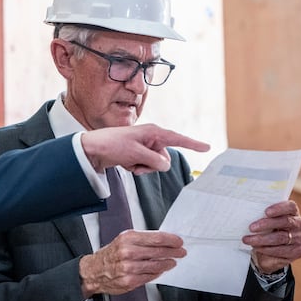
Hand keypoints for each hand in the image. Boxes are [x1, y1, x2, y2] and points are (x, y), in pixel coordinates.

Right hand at [78, 230, 185, 297]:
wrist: (94, 270)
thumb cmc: (110, 254)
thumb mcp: (124, 240)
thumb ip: (142, 240)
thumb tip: (163, 241)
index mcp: (127, 238)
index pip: (156, 238)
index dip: (171, 240)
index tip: (178, 242)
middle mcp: (128, 252)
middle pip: (158, 251)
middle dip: (173, 252)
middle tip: (180, 252)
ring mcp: (129, 268)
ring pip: (156, 265)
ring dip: (167, 263)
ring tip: (172, 262)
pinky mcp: (130, 281)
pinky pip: (150, 276)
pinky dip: (157, 273)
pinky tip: (160, 270)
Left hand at [80, 123, 209, 173]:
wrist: (93, 149)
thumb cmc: (113, 145)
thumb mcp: (136, 153)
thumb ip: (155, 160)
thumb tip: (165, 166)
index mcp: (153, 132)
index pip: (178, 139)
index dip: (193, 144)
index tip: (207, 147)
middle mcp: (151, 138)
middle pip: (164, 158)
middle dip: (153, 164)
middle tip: (136, 162)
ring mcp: (144, 147)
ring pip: (155, 165)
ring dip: (143, 167)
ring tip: (129, 161)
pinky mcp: (138, 154)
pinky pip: (145, 166)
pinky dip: (137, 168)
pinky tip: (125, 163)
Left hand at [243, 200, 300, 273]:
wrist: (270, 251)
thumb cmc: (266, 230)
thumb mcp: (264, 220)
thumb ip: (261, 214)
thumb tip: (246, 210)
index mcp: (293, 212)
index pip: (291, 207)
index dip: (279, 208)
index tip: (266, 212)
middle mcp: (300, 224)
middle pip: (285, 222)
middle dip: (266, 224)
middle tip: (251, 228)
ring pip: (281, 238)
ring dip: (262, 239)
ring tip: (248, 239)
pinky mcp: (298, 251)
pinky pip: (282, 250)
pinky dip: (267, 249)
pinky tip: (257, 247)